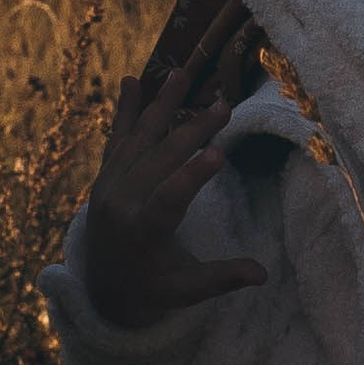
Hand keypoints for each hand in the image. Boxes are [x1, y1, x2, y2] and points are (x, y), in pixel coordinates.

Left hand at [80, 0, 268, 332]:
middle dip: (192, 130)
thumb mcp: (186, 291)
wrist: (101, 289)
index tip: (218, 153)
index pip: (168, 201)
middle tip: (223, 105)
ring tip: (182, 74)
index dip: (192, 177)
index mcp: (142, 235)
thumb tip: (263, 274)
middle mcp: (120, 206)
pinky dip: (125, 111)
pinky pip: (116, 139)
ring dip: (161, 106)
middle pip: (158, 160)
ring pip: (137, 140)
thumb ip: (221, 278)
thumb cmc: (152, 290)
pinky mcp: (103, 178)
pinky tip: (132, 81)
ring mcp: (107, 188)